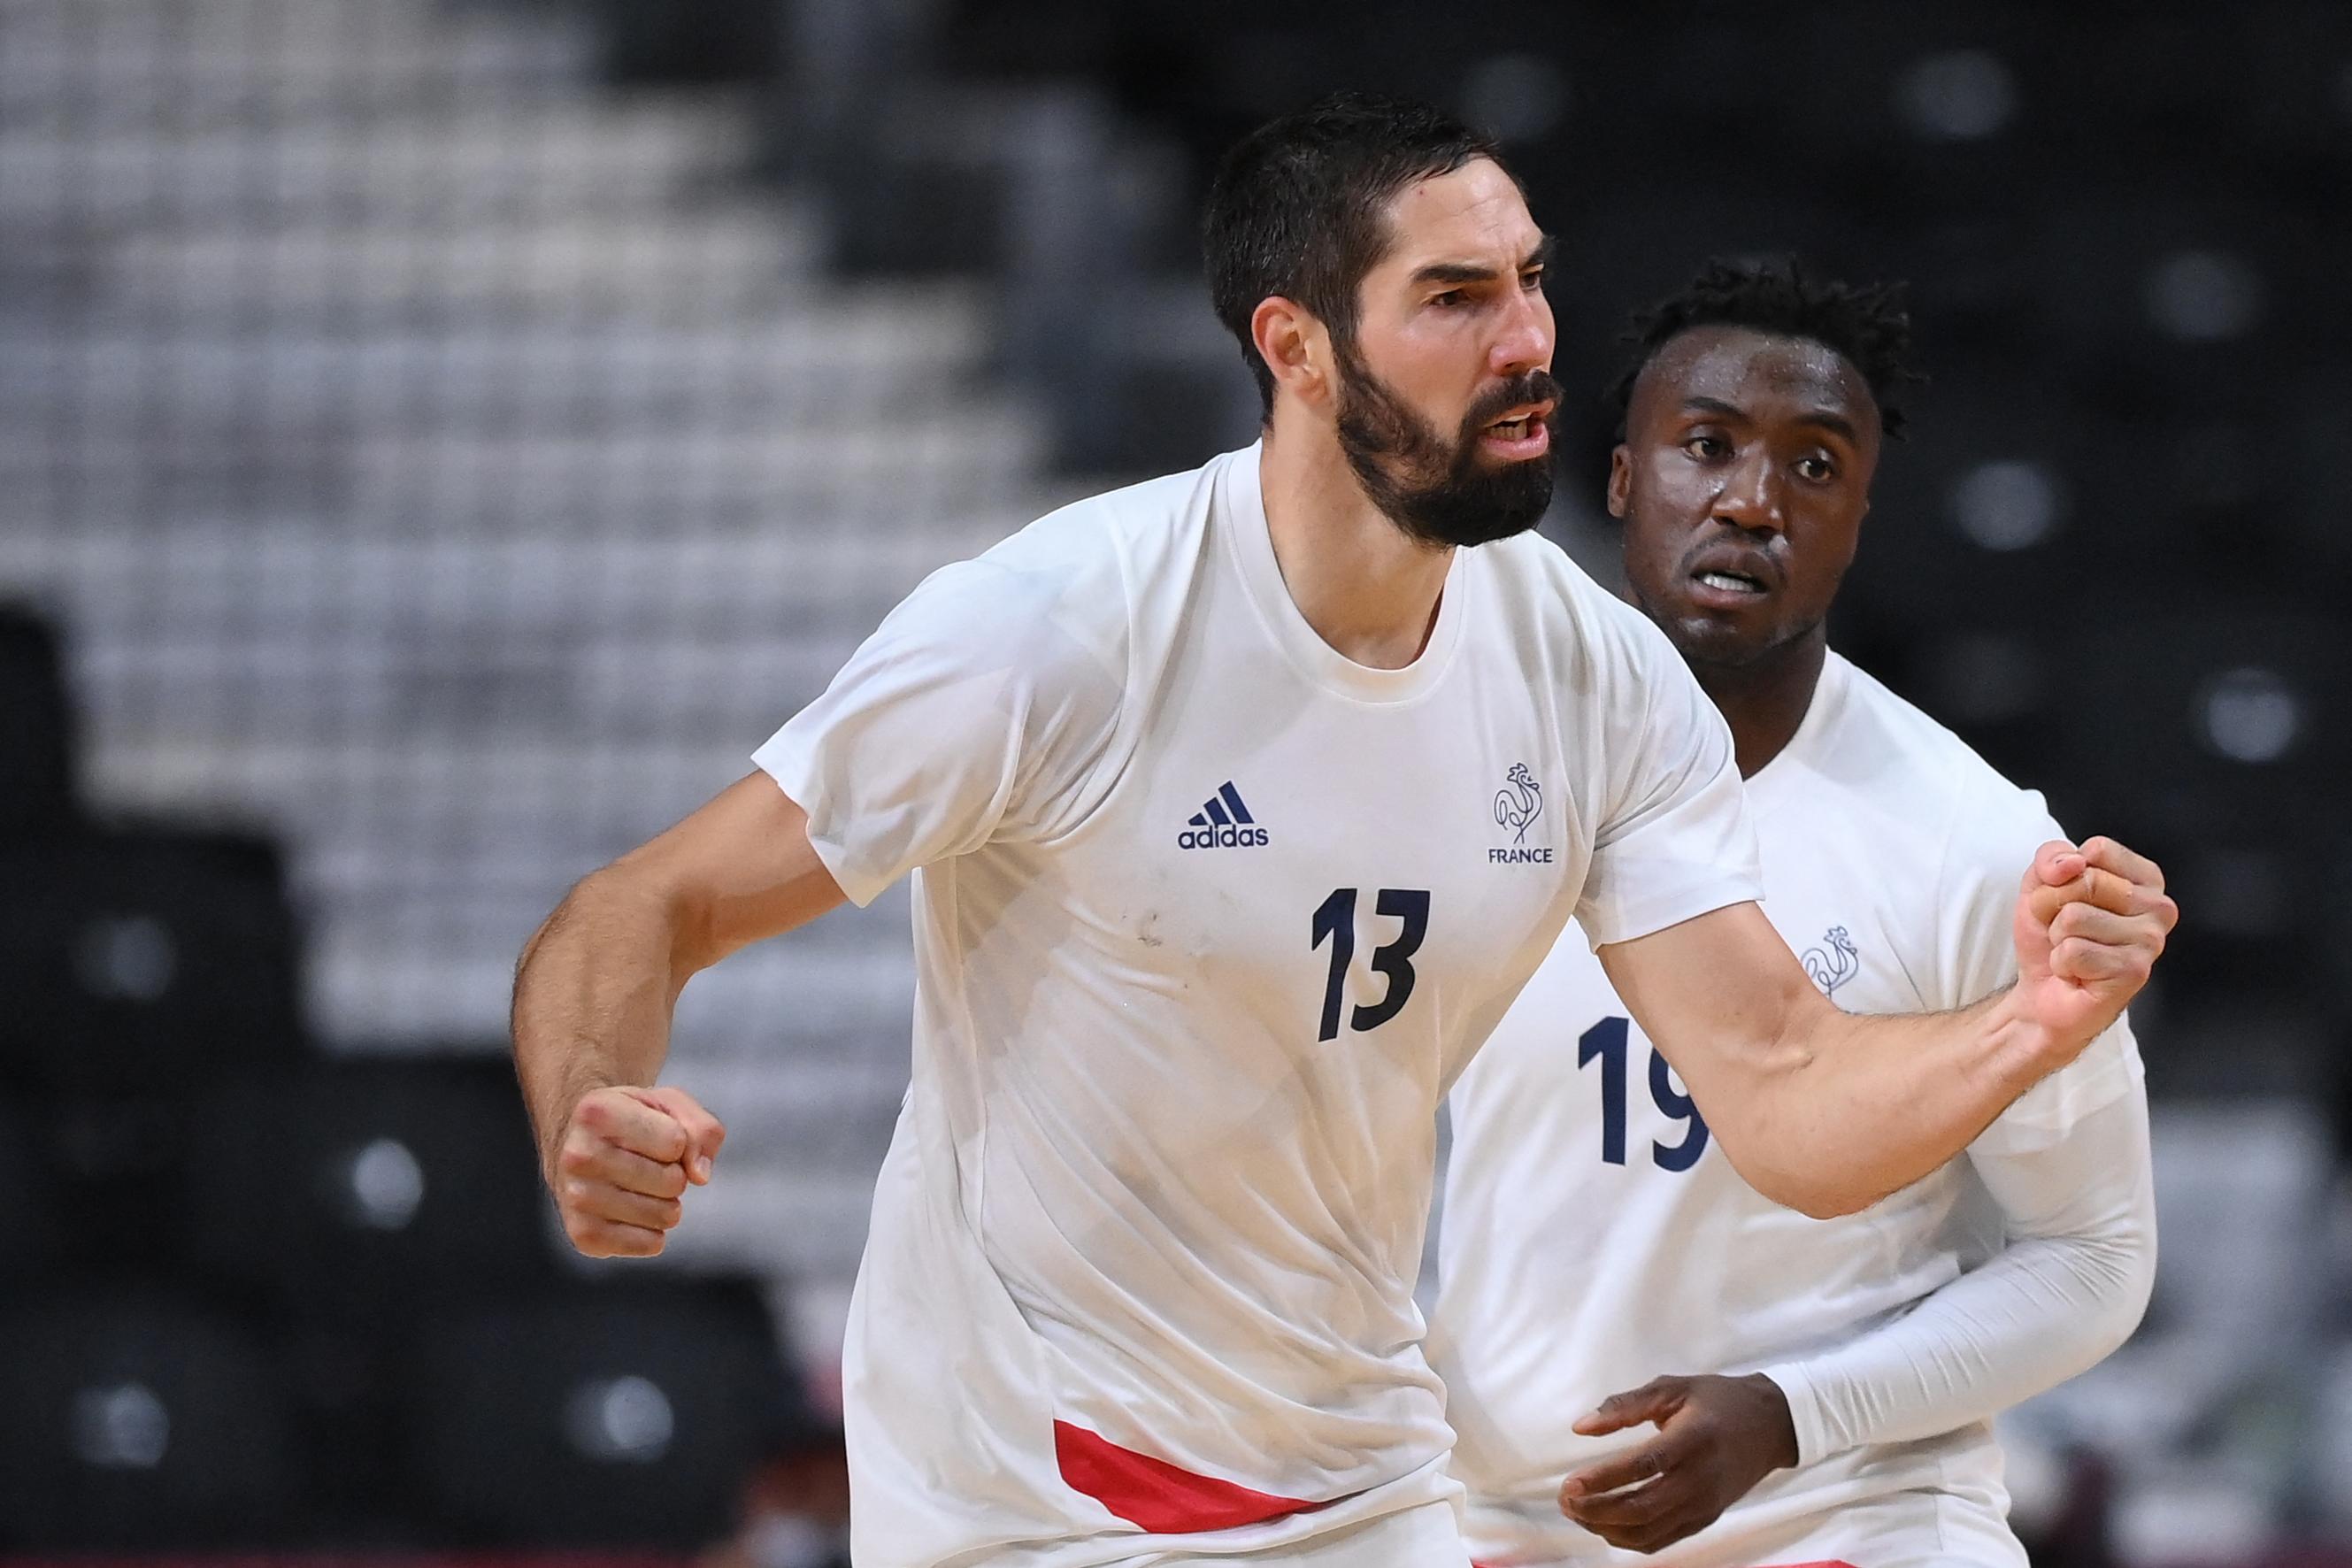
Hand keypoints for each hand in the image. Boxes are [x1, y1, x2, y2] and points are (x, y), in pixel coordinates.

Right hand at [552, 1084, 725, 1257]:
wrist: (574, 1145)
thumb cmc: (630, 1122)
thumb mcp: (669, 1105)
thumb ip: (701, 1128)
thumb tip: (700, 1175)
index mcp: (598, 1113)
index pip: (676, 1142)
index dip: (678, 1142)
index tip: (654, 1135)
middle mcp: (578, 1155)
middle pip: (672, 1181)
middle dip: (674, 1174)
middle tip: (647, 1164)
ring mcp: (576, 1198)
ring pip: (665, 1216)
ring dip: (665, 1203)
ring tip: (639, 1187)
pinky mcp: (583, 1235)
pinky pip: (650, 1244)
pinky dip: (653, 1231)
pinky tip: (630, 1211)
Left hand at [1557, 1374, 1796, 1554]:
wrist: (1770, 1426)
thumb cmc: (1717, 1400)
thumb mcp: (1672, 1388)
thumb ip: (1624, 1405)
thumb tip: (1581, 1427)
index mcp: (1693, 1440)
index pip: (1643, 1466)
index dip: (1603, 1478)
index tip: (1570, 1483)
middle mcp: (1701, 1478)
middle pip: (1642, 1508)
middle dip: (1596, 1510)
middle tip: (1565, 1500)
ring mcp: (1705, 1504)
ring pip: (1649, 1531)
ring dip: (1607, 1528)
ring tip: (1578, 1512)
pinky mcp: (1706, 1518)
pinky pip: (1662, 1539)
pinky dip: (1629, 1539)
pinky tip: (1605, 1525)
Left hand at [2010, 836, 2175, 1058]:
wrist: (2043, 990)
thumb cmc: (2051, 934)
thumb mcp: (2040, 883)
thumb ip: (2052, 857)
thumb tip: (2073, 863)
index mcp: (2145, 878)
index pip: (2098, 850)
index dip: (2062, 874)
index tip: (2066, 898)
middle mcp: (2158, 907)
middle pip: (2086, 881)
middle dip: (2054, 907)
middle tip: (2063, 931)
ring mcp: (2151, 941)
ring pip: (2075, 917)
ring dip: (2058, 937)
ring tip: (2072, 951)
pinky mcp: (2135, 971)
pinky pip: (2073, 951)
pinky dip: (2061, 962)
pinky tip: (2077, 973)